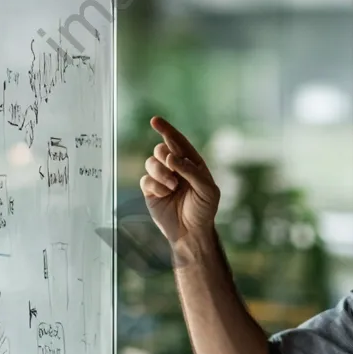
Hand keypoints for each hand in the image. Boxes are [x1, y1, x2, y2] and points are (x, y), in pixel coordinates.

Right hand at [141, 116, 219, 246]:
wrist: (191, 232)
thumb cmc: (204, 210)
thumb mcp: (207, 189)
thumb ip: (191, 171)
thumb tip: (172, 157)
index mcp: (192, 163)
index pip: (178, 141)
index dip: (167, 130)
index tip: (155, 121)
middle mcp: (175, 167)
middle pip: (161, 149)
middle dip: (165, 156)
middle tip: (173, 171)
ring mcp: (162, 178)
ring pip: (151, 163)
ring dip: (161, 173)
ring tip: (172, 187)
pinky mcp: (151, 190)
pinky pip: (145, 179)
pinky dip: (155, 186)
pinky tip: (165, 195)